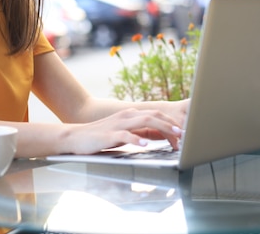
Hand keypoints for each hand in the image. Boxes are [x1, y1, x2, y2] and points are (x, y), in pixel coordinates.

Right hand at [65, 108, 183, 154]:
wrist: (75, 137)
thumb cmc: (100, 136)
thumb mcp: (123, 132)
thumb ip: (137, 132)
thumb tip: (155, 138)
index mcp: (131, 114)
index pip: (156, 114)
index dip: (172, 122)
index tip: (183, 133)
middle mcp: (127, 115)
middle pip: (155, 116)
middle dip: (172, 125)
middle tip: (185, 135)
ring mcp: (118, 124)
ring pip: (145, 121)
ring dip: (162, 129)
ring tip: (174, 137)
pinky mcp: (109, 135)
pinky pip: (125, 135)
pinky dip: (137, 139)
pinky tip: (146, 145)